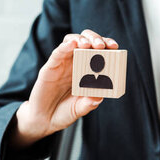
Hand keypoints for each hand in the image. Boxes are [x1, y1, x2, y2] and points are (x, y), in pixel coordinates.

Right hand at [11, 30, 118, 148]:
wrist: (44, 120)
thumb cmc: (64, 113)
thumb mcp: (79, 110)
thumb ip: (88, 104)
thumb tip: (99, 98)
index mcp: (87, 71)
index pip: (99, 52)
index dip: (107, 46)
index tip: (115, 47)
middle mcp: (75, 64)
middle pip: (86, 41)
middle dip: (95, 38)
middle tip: (101, 45)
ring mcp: (62, 64)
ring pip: (71, 42)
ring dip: (81, 39)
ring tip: (87, 44)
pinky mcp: (49, 68)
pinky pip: (57, 53)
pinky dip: (65, 46)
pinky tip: (72, 44)